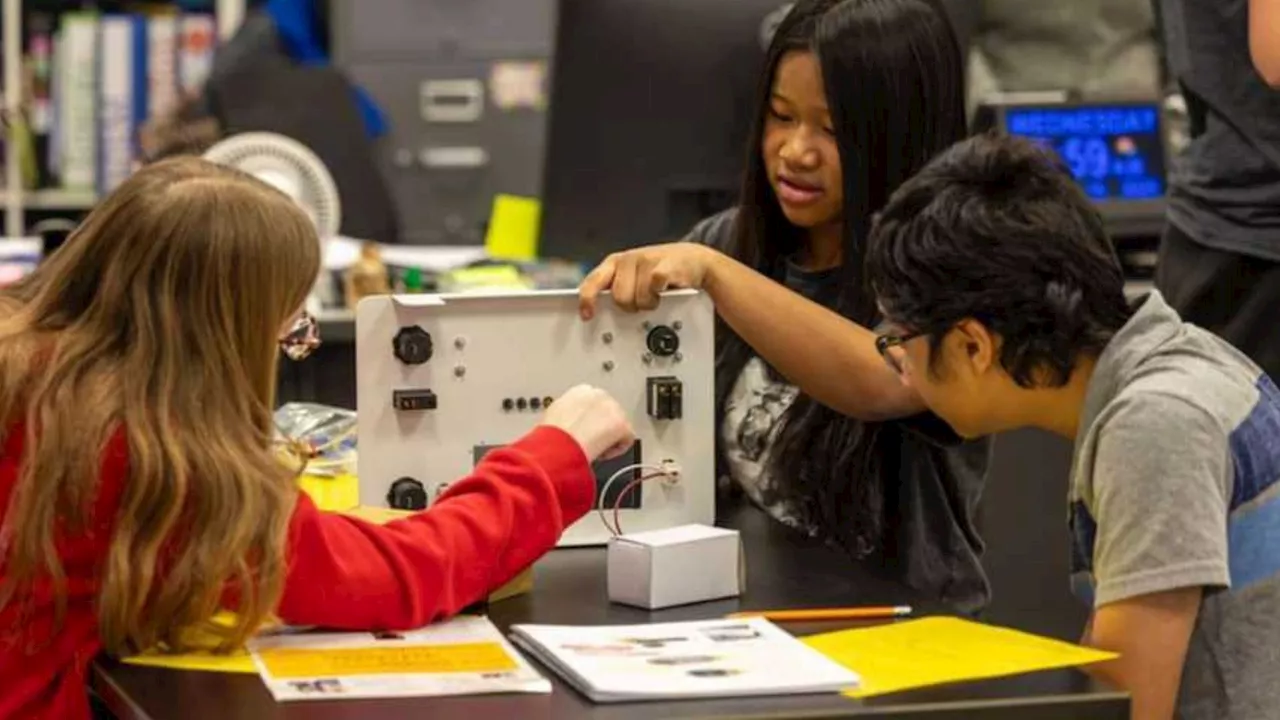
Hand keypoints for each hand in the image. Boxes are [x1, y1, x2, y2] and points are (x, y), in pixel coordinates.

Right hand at [541, 385, 635, 460]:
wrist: (561, 441)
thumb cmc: (552, 434)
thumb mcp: (553, 417)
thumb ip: (566, 415)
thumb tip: (567, 425)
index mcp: (580, 391)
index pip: (592, 402)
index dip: (590, 418)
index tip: (586, 429)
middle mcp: (599, 395)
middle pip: (608, 412)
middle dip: (602, 426)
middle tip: (593, 441)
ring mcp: (613, 408)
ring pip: (617, 425)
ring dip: (609, 437)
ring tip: (594, 449)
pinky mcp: (623, 423)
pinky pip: (626, 439)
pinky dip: (616, 449)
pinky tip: (602, 453)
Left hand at [578, 243, 717, 318]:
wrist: (692, 260)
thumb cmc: (658, 273)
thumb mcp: (631, 279)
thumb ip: (615, 291)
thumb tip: (598, 314)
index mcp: (613, 264)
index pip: (593, 281)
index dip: (588, 300)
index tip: (588, 315)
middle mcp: (627, 260)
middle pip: (619, 297)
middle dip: (630, 307)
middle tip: (640, 303)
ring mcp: (646, 259)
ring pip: (639, 298)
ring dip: (649, 304)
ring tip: (656, 297)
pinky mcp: (666, 264)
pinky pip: (655, 286)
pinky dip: (660, 293)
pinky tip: (665, 290)